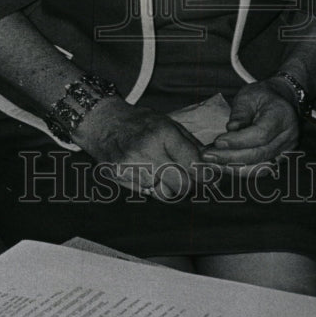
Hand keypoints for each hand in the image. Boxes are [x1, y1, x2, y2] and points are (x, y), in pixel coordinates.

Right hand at [74, 96, 215, 198]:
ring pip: (165, 193)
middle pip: (182, 185)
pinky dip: (152, 187)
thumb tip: (212, 169)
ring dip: (170, 187)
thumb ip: (191, 145)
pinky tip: (147, 172)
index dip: (206, 175)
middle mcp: (147, 150)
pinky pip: (148, 193)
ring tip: (164, 172)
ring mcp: (132, 166)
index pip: (193, 164)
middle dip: (190, 185)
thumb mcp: (168, 123)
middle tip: (189, 178)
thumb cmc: (139, 122)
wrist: (103, 122)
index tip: (210, 178)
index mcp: (162, 133)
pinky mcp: (120, 178)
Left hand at [200, 81, 299, 174]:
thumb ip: (240, 113)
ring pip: (259, 166)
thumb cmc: (262, 96)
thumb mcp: (248, 96)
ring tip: (212, 162)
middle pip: (259, 153)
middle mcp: (288, 136)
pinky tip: (224, 165)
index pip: (260, 134)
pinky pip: (260, 169)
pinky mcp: (280, 158)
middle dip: (231, 157)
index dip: (238, 141)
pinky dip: (241, 169)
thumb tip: (231, 129)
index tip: (217, 142)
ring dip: (233, 167)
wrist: (279, 100)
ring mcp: (287, 149)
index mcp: (282, 116)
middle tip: (207, 156)